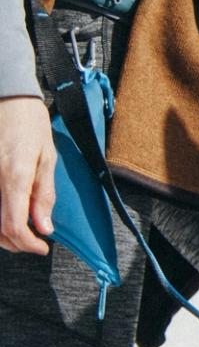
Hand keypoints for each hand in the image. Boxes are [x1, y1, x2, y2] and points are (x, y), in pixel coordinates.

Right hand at [0, 95, 56, 255]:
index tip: (42, 247)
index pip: (13, 225)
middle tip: (34, 242)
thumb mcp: (47, 158)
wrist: (5, 99)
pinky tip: (7, 216)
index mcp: (13, 176)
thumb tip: (44, 228)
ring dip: (2, 235)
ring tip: (22, 233)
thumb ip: (43, 194)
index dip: (28, 243)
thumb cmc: (29, 125)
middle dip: (16, 243)